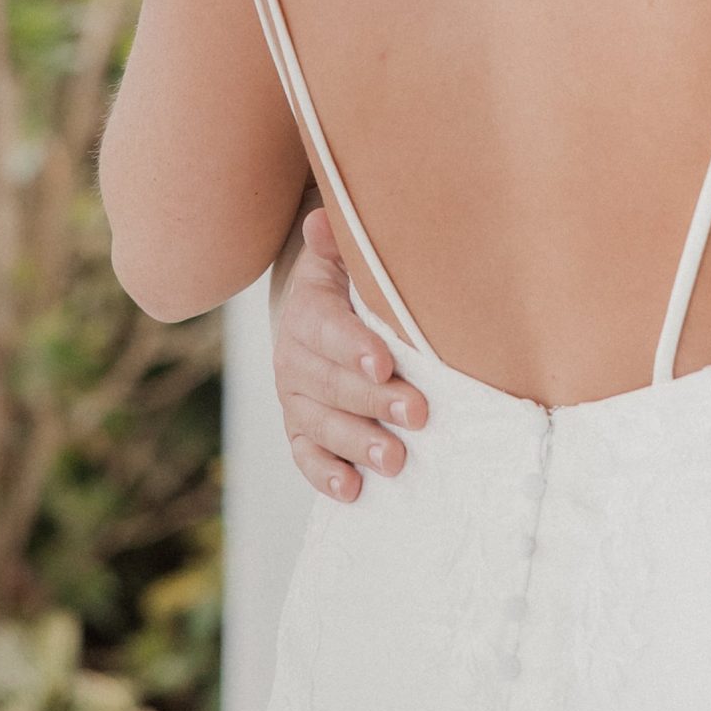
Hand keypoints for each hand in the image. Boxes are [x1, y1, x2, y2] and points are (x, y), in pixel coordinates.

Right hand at [273, 206, 426, 498]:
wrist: (320, 318)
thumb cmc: (349, 286)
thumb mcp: (345, 259)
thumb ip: (340, 244)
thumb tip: (322, 219)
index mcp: (308, 313)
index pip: (326, 329)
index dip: (353, 345)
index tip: (385, 360)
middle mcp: (292, 360)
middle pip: (329, 384)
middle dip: (374, 400)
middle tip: (417, 412)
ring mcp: (295, 400)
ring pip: (320, 425)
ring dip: (357, 443)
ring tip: (396, 459)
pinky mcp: (300, 431)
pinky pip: (306, 456)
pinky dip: (325, 475)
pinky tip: (352, 490)